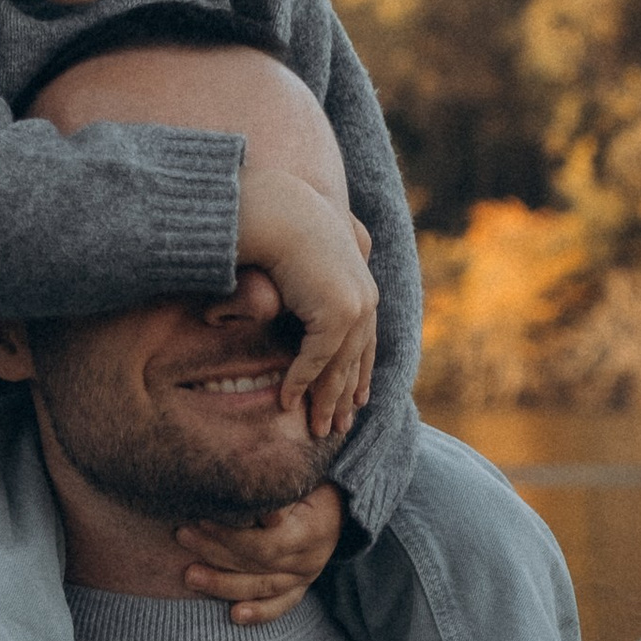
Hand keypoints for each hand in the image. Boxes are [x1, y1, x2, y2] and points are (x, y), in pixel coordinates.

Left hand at [176, 480, 344, 623]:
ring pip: (261, 588)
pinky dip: (259, 613)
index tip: (200, 518)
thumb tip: (264, 514)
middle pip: (256, 566)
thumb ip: (280, 496)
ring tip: (190, 575)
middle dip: (215, 552)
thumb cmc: (313, 481)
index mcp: (310, 533)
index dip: (229, 535)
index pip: (263, 544)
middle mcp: (309, 560)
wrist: (342, 499)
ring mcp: (305, 577)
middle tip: (182, 536)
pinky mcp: (300, 587)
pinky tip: (235, 617)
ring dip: (222, 584)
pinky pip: (280, 606)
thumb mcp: (301, 480)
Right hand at [235, 168, 378, 438]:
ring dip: (325, 402)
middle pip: (356, 360)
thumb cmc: (282, 230)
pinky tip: (286, 403)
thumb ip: (308, 286)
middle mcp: (364, 298)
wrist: (276, 209)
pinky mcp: (336, 314)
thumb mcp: (302, 264)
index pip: (364, 340)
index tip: (357, 400)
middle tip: (339, 428)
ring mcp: (354, 306)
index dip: (360, 372)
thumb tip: (298, 299)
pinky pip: (316, 360)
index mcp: (361, 285)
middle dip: (346, 397)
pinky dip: (300, 383)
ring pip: (338, 367)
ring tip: (318, 430)